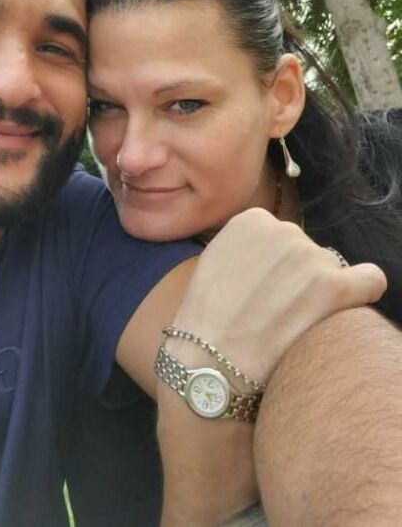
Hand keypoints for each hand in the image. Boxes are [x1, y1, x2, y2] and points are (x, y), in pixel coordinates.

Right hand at [171, 208, 386, 382]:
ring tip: (294, 322)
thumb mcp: (215, 260)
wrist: (209, 357)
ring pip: (332, 270)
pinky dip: (364, 290)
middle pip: (307, 252)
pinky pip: (371, 280)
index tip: (263, 288)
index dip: (274, 266)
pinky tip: (350, 304)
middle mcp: (284, 230)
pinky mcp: (334, 288)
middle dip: (298, 277)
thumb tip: (273, 257)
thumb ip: (248, 248)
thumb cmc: (205, 317)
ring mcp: (311, 257)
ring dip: (320, 292)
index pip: (280, 237)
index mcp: (252, 220)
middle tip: (277, 310)